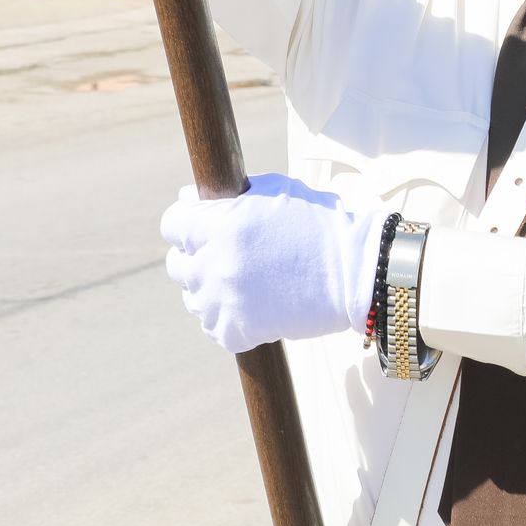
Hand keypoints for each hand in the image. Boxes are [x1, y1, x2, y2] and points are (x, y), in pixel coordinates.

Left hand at [160, 173, 383, 353]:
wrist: (353, 272)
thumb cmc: (316, 223)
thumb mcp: (273, 191)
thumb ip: (227, 196)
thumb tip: (187, 196)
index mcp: (220, 225)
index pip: (172, 224)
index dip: (187, 222)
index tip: (201, 225)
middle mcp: (214, 264)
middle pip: (177, 265)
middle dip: (197, 256)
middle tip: (228, 255)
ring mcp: (222, 302)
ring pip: (193, 297)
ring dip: (211, 288)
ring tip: (246, 280)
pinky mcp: (234, 333)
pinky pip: (213, 326)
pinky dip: (228, 318)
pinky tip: (253, 304)